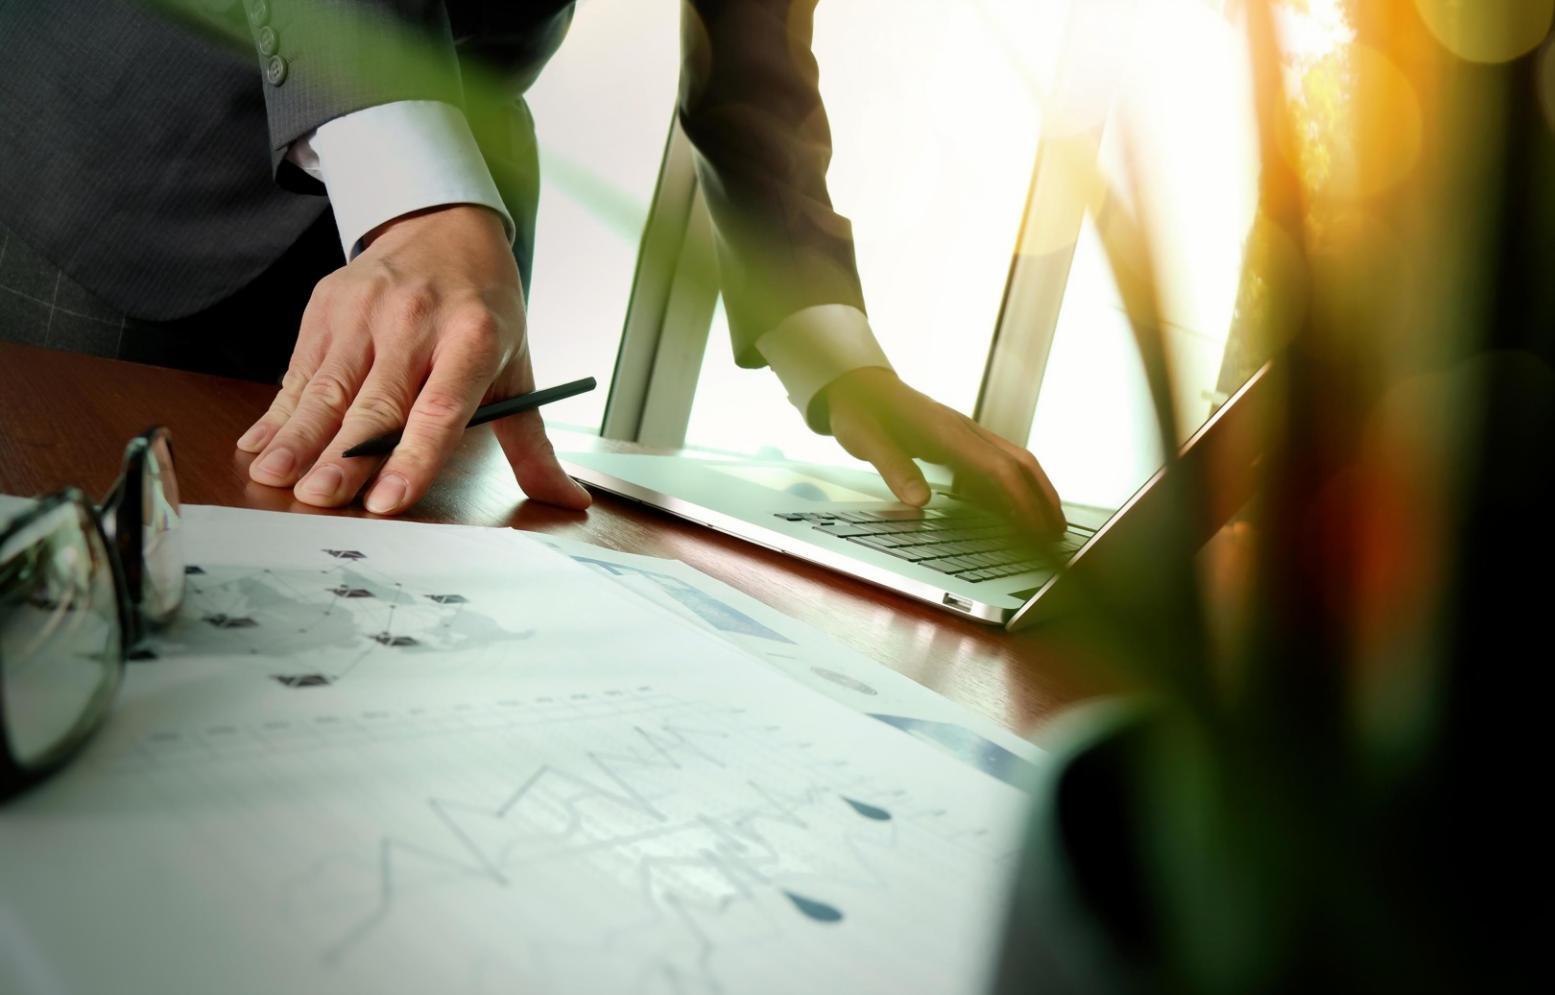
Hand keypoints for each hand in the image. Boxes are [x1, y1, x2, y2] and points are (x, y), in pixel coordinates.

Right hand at [235, 205, 590, 514]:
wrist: (443, 225)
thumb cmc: (484, 310)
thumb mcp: (518, 366)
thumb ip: (533, 443)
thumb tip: (571, 502)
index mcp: (474, 337)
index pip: (441, 408)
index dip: (413, 456)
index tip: (387, 500)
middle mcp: (416, 320)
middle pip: (375, 402)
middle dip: (341, 456)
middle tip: (316, 498)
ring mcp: (366, 308)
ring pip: (326, 386)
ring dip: (297, 437)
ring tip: (272, 476)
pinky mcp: (327, 303)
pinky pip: (300, 369)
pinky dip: (278, 411)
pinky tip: (258, 445)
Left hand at [823, 368, 1064, 536]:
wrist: (854, 383)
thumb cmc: (860, 410)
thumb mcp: (866, 441)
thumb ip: (894, 468)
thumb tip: (920, 502)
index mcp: (946, 432)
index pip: (998, 469)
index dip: (1021, 500)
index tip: (1036, 528)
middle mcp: (964, 430)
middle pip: (1019, 463)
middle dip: (1043, 497)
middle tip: (1057, 532)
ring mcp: (964, 433)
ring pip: (1013, 461)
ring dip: (1034, 491)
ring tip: (1046, 524)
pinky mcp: (958, 438)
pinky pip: (995, 462)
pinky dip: (1012, 486)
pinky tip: (1012, 509)